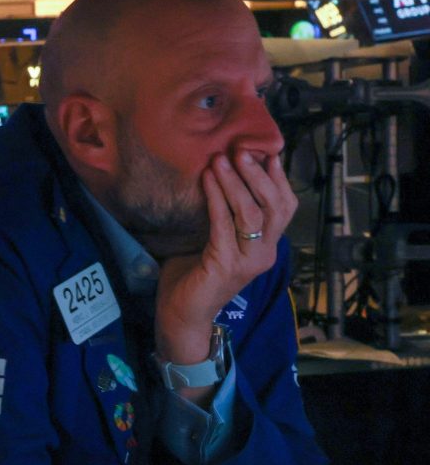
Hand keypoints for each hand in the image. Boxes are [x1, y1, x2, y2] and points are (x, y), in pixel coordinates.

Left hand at [155, 150, 297, 365]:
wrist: (181, 315)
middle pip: (275, 207)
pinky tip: (206, 179)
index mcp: (266, 247)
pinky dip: (216, 198)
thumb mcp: (214, 239)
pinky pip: (224, 224)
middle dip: (260, 175)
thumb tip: (218, 174)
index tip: (267, 152)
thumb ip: (223, 214)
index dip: (278, 179)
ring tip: (222, 159)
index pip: (284, 207)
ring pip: (252, 213)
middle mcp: (264, 253)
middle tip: (242, 150)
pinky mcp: (226, 265)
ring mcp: (248, 261)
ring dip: (236, 182)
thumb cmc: (193, 277)